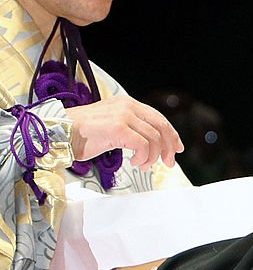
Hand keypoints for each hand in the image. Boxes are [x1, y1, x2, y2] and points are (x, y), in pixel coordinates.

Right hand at [64, 95, 183, 169]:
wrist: (59, 134)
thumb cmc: (82, 134)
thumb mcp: (112, 126)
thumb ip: (132, 129)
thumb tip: (153, 144)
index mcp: (127, 103)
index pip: (158, 118)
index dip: (171, 134)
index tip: (177, 149)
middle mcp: (127, 106)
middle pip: (161, 127)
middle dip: (168, 147)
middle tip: (168, 163)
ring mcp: (123, 115)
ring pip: (153, 138)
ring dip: (152, 157)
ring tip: (143, 165)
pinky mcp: (118, 127)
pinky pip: (142, 145)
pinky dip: (143, 157)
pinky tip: (135, 163)